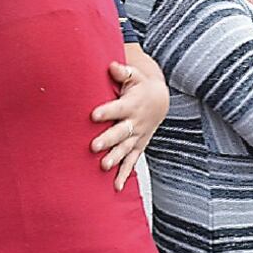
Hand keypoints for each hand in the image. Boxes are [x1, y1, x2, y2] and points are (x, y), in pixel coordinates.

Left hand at [90, 57, 168, 191]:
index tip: (93, 115)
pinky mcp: (138, 146)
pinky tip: (115, 186)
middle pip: (120, 132)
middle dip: (108, 139)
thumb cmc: (140, 86)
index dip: (106, 111)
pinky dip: (125, 174)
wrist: (160, 100)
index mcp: (132, 104)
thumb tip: (111, 66)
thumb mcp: (135, 76)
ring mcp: (137, 136)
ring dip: (115, 158)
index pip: (118, 108)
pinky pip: (132, 161)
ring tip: (103, 166)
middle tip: (93, 146)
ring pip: (126, 149)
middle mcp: (135, 122)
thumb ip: (123, 72)